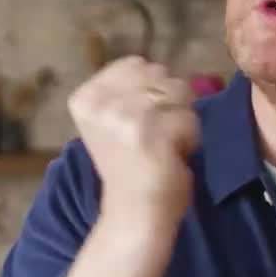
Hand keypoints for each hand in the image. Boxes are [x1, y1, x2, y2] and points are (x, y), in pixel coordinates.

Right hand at [67, 57, 200, 229]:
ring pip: (179, 93)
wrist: (135, 212)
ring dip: (181, 120)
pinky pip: (190, 118)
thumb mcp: (114, 120)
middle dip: (168, 103)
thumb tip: (162, 71)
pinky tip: (172, 157)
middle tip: (154, 138)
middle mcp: (100, 102)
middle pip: (160, 76)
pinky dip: (190, 138)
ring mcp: (124, 115)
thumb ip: (128, 90)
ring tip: (163, 147)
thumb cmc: (129, 167)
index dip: (151, 91)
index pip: (136, 64)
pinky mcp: (151, 131)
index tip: (140, 125)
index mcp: (85, 97)